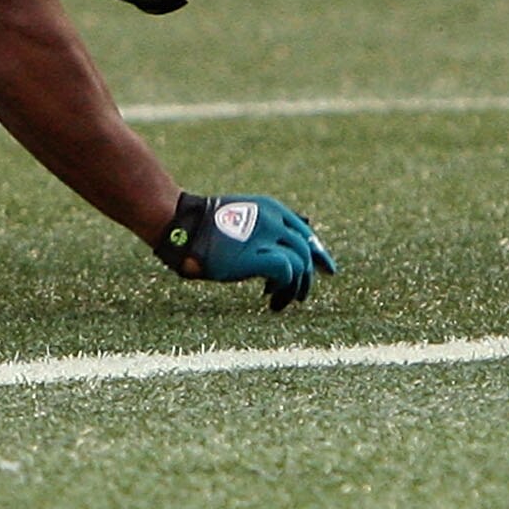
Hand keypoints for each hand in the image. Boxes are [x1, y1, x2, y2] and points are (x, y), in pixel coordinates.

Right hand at [157, 192, 336, 310]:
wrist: (181, 228)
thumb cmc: (205, 227)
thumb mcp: (241, 217)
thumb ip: (267, 227)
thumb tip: (295, 239)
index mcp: (271, 208)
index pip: (306, 233)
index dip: (320, 255)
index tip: (327, 271)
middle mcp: (274, 219)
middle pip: (306, 252)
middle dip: (307, 278)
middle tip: (298, 297)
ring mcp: (266, 236)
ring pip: (300, 264)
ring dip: (294, 288)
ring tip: (277, 300)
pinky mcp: (256, 255)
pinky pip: (286, 272)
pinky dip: (284, 287)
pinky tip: (269, 297)